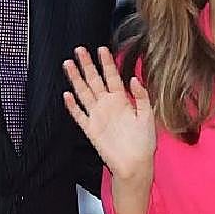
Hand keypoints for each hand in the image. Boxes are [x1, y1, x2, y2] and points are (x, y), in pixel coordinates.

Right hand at [63, 46, 156, 180]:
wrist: (135, 163)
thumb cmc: (144, 142)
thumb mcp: (147, 115)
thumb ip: (141, 96)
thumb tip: (134, 78)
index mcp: (122, 100)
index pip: (112, 77)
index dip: (107, 63)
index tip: (102, 49)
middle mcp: (108, 105)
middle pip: (94, 81)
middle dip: (87, 65)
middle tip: (79, 49)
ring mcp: (98, 116)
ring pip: (84, 93)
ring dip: (76, 79)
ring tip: (68, 64)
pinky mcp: (90, 129)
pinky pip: (79, 115)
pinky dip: (72, 106)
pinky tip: (66, 95)